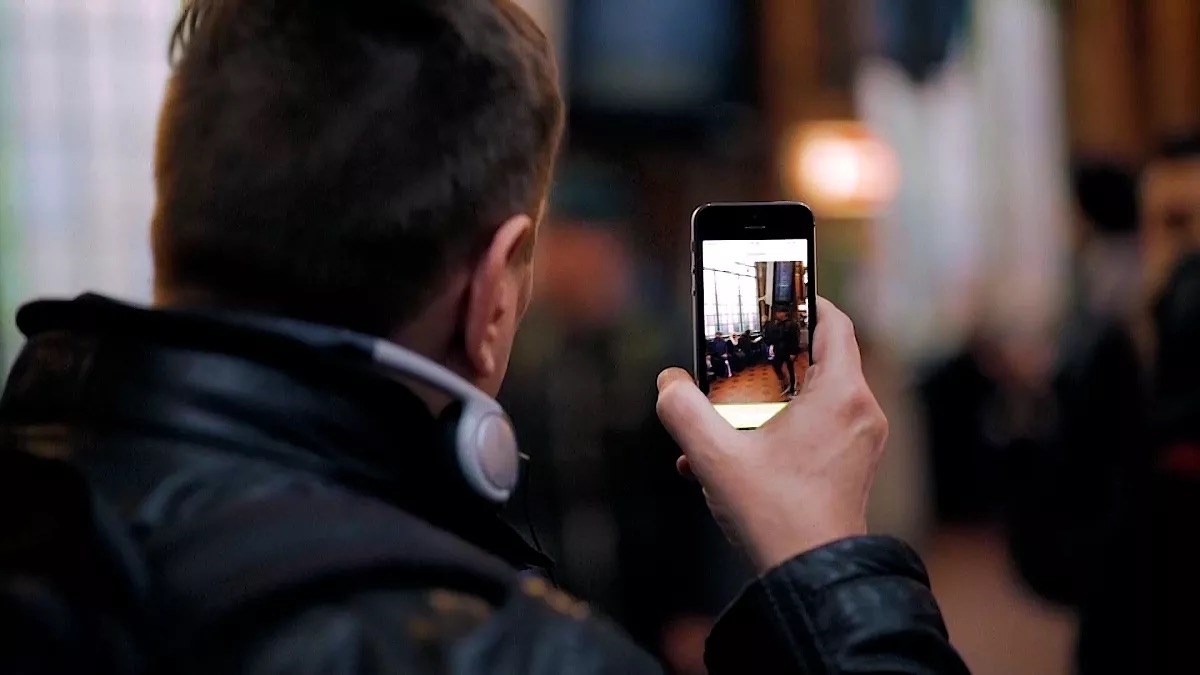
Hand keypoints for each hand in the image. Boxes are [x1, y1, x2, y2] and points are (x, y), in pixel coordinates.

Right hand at [656, 297, 887, 572]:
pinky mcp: (851, 467)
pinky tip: (733, 455)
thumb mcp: (715, 456)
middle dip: (774, 358)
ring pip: (815, 398)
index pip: (834, 323)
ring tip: (726, 415)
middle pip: (821, 359)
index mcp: (841, 395)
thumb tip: (668, 384)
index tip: (777, 297)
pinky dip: (780, 429)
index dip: (806, 302)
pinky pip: (816, 430)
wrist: (811, 576)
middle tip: (739, 355)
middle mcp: (861, 412)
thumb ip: (683, 410)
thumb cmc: (776, 515)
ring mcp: (860, 442)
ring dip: (770, 400)